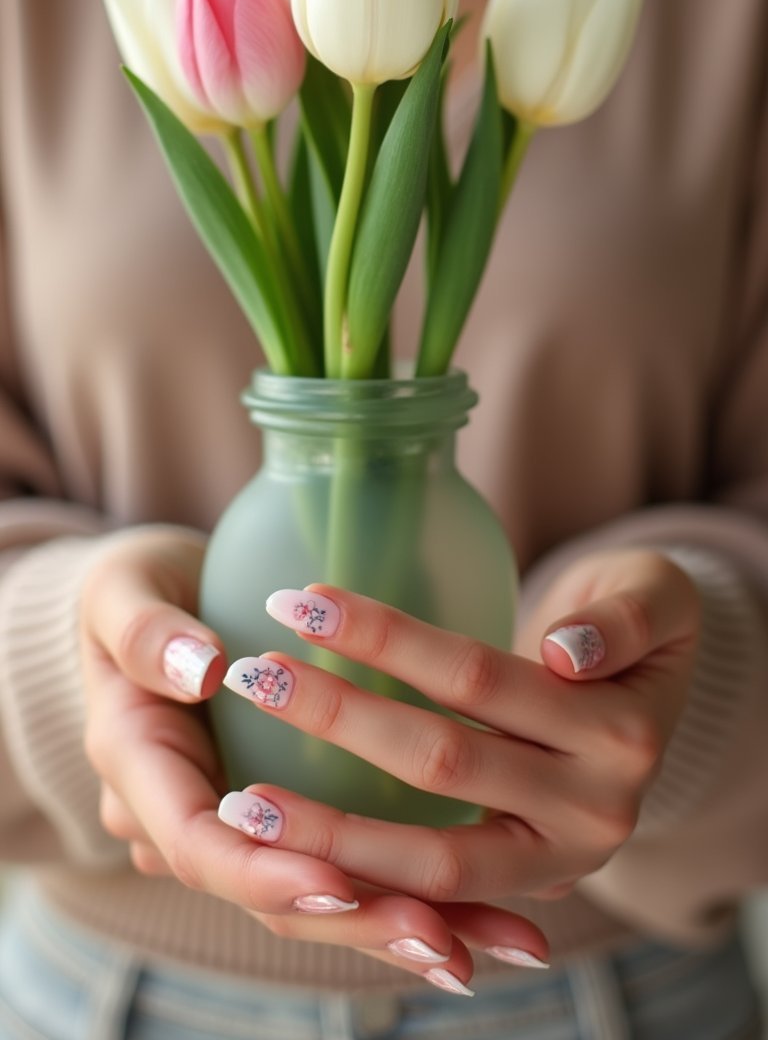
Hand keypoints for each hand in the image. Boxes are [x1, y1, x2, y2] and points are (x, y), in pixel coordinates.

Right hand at [80, 527, 546, 990]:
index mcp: (140, 769)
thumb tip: (203, 669)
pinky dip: (406, 897)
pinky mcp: (284, 816)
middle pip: (268, 895)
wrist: (145, 606)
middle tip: (440, 942)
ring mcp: (237, 825)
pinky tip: (476, 926)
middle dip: (354, 922)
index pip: (200, 846)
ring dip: (393, 929)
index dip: (268, 872)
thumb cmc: (136, 589)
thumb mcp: (121, 591)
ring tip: (476, 955)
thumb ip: (146, 632)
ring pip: (315, 895)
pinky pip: (343, 867)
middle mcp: (187, 816)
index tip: (338, 880)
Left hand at [220, 549, 697, 905]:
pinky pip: (435, 894)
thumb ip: (622, 621)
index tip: (299, 602)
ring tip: (244, 798)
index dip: (387, 641)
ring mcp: (558, 861)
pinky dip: (365, 878)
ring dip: (331, 828)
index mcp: (620, 735)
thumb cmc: (641, 627)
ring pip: (432, 857)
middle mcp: (594, 811)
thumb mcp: (654, 599)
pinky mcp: (524, 886)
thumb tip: (565, 654)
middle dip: (337, 720)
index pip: (476, 680)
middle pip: (440, 764)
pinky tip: (292, 853)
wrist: (660, 700)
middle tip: (250, 676)